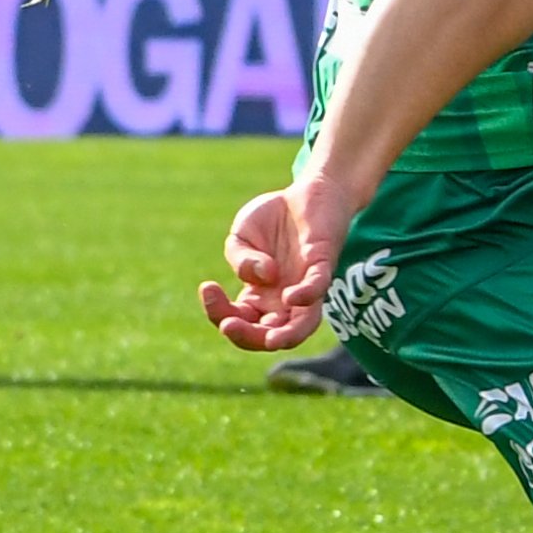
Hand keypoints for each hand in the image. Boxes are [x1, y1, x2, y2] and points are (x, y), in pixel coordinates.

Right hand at [200, 172, 354, 354]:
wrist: (306, 192)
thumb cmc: (274, 220)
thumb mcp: (241, 237)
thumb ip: (240, 259)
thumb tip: (263, 275)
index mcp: (259, 296)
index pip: (239, 321)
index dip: (219, 313)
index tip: (207, 287)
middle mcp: (284, 299)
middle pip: (268, 336)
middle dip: (246, 337)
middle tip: (228, 324)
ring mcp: (305, 284)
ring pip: (301, 326)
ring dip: (285, 337)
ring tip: (269, 340)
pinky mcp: (324, 263)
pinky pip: (319, 288)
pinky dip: (307, 296)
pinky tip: (290, 297)